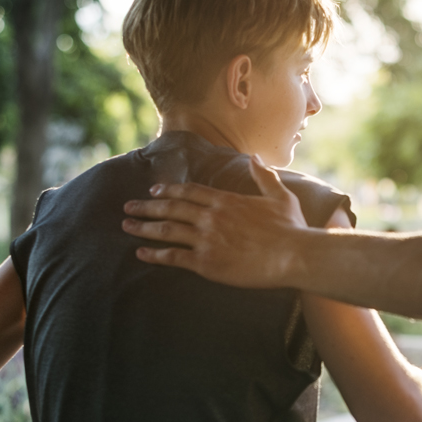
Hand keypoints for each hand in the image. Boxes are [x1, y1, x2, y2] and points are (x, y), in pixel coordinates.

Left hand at [123, 155, 310, 287]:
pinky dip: (155, 255)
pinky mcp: (206, 263)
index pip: (189, 191)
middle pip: (171, 208)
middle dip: (147, 206)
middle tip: (129, 207)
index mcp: (226, 201)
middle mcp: (211, 217)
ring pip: (167, 230)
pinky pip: (174, 257)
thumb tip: (256, 158)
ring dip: (144, 227)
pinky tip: (141, 253)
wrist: (294, 255)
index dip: (169, 190)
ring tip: (127, 226)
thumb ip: (264, 176)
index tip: (154, 190)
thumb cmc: (291, 228)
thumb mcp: (281, 195)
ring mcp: (206, 240)